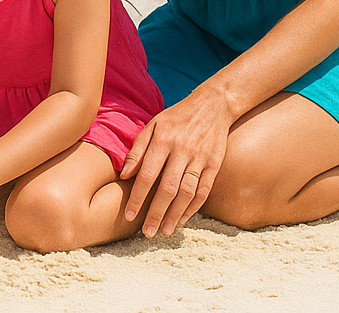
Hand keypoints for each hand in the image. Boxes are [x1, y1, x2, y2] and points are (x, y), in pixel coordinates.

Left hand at [119, 90, 232, 236]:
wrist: (212, 105)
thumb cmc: (176, 117)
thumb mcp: (152, 126)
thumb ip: (137, 150)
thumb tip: (124, 176)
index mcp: (162, 140)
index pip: (147, 175)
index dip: (137, 197)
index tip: (129, 216)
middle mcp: (181, 150)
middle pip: (167, 188)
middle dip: (156, 213)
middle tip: (147, 232)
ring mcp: (200, 158)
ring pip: (186, 192)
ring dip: (175, 214)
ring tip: (165, 231)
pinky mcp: (214, 164)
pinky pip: (204, 190)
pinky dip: (193, 207)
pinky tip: (183, 219)